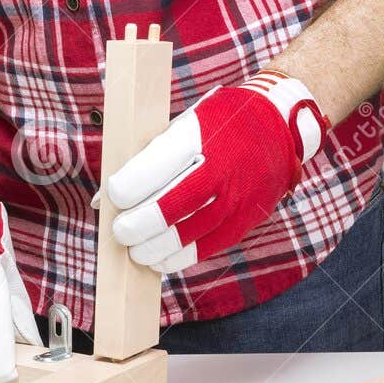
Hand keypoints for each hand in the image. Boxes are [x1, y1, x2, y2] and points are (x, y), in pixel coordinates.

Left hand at [101, 70, 328, 273]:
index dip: (128, 187)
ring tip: (135, 249)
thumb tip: (104, 200)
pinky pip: (206, 247)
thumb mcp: (184, 123)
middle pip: (170, 207)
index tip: (114, 196)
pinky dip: (178, 258)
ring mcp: (236, 198)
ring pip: (187, 234)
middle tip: (120, 231)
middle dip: (137, 225)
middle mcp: (221, 168)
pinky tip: (159, 259)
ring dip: (153, 247)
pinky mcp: (244, 221)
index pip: (156, 167)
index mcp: (200, 136)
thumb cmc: (219, 123)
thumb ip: (146, 159)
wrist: (279, 125)